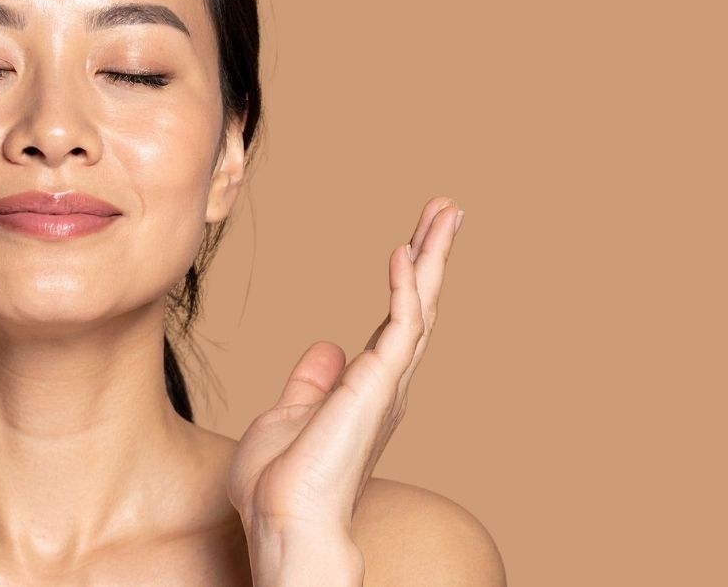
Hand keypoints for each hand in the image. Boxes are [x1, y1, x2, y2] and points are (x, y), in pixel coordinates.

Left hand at [228, 197, 461, 540]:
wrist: (282, 517)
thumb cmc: (279, 483)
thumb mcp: (287, 418)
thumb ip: (309, 384)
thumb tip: (325, 349)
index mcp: (366, 391)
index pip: (394, 323)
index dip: (407, 280)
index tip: (412, 241)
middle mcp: (386, 385)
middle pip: (419, 305)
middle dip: (433, 255)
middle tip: (448, 210)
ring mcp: (386, 384)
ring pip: (420, 305)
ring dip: (432, 256)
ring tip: (445, 211)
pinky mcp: (378, 383)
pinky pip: (401, 322)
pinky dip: (405, 283)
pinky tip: (404, 249)